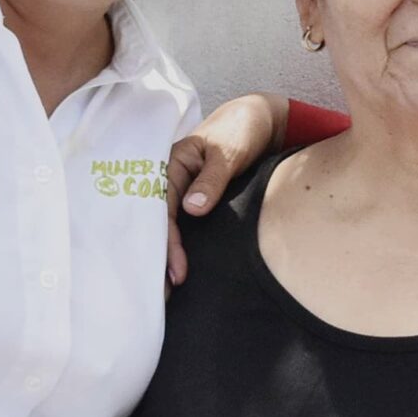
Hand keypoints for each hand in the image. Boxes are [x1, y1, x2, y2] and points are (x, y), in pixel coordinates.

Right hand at [163, 94, 284, 285]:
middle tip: (165, 295)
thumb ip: (212, 178)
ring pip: (169, 229)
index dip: (168, 244)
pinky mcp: (194, 199)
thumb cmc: (240, 130)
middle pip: (159, 225)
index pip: (162, 212)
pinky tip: (181, 271)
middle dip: (159, 260)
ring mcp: (181, 191)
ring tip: (168, 292)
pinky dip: (182, 248)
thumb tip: (192, 209)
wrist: (258, 121)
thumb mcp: (228, 152)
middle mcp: (170, 181)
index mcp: (170, 166)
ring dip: (167, 258)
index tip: (177, 273)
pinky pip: (183, 227)